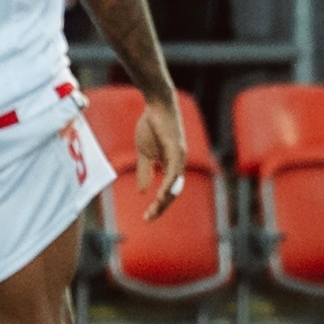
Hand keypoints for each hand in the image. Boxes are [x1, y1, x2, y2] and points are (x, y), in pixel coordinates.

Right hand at [133, 96, 186, 223]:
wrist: (157, 105)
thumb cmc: (152, 126)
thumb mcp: (144, 153)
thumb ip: (146, 170)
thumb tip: (144, 191)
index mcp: (172, 165)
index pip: (168, 190)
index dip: (159, 204)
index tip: (147, 217)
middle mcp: (179, 163)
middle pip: (173, 191)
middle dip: (162, 206)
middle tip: (149, 218)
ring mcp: (179, 156)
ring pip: (175, 183)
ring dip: (165, 198)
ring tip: (156, 210)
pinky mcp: (176, 148)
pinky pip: (175, 169)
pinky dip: (170, 183)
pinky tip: (164, 193)